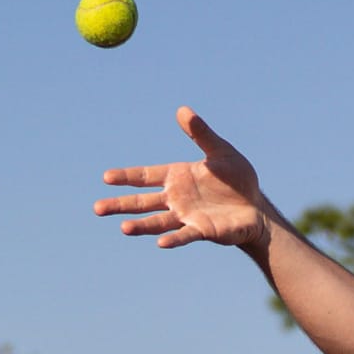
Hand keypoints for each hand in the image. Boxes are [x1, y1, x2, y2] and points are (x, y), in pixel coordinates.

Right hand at [93, 106, 271, 248]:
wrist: (256, 207)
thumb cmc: (237, 179)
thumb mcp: (221, 151)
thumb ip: (201, 134)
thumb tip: (183, 110)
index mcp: (177, 177)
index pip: (145, 176)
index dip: (126, 177)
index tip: (106, 177)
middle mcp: (176, 199)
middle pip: (142, 203)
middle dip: (120, 205)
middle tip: (97, 208)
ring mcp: (186, 216)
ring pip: (158, 222)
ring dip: (141, 226)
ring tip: (123, 228)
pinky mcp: (202, 230)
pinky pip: (184, 235)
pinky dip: (173, 239)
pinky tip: (160, 243)